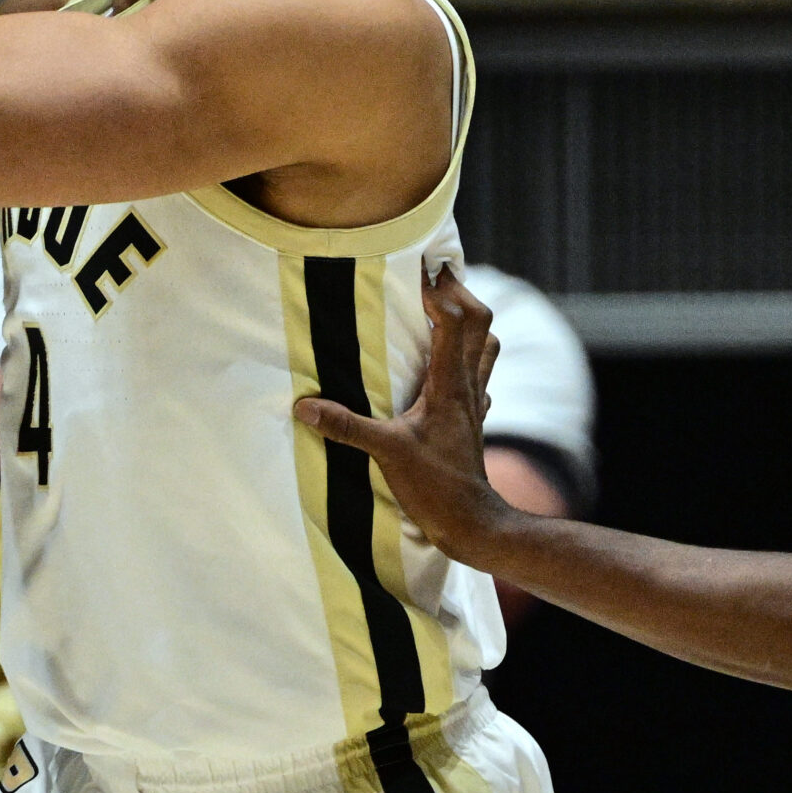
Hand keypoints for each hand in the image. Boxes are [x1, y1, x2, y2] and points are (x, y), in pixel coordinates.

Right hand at [295, 263, 510, 559]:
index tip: (417, 269)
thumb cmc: (436, 487)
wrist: (473, 523)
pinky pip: (479, 375)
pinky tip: (446, 363)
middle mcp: (468, 386)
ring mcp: (475, 403)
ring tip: (445, 307)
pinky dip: (468, 356)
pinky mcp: (473, 420)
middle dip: (461, 292)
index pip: (455, 320)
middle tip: (436, 273)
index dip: (439, 290)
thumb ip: (347, 426)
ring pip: (487, 347)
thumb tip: (304, 406)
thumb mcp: (387, 453)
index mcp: (450, 385)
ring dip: (471, 322)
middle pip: (482, 323)